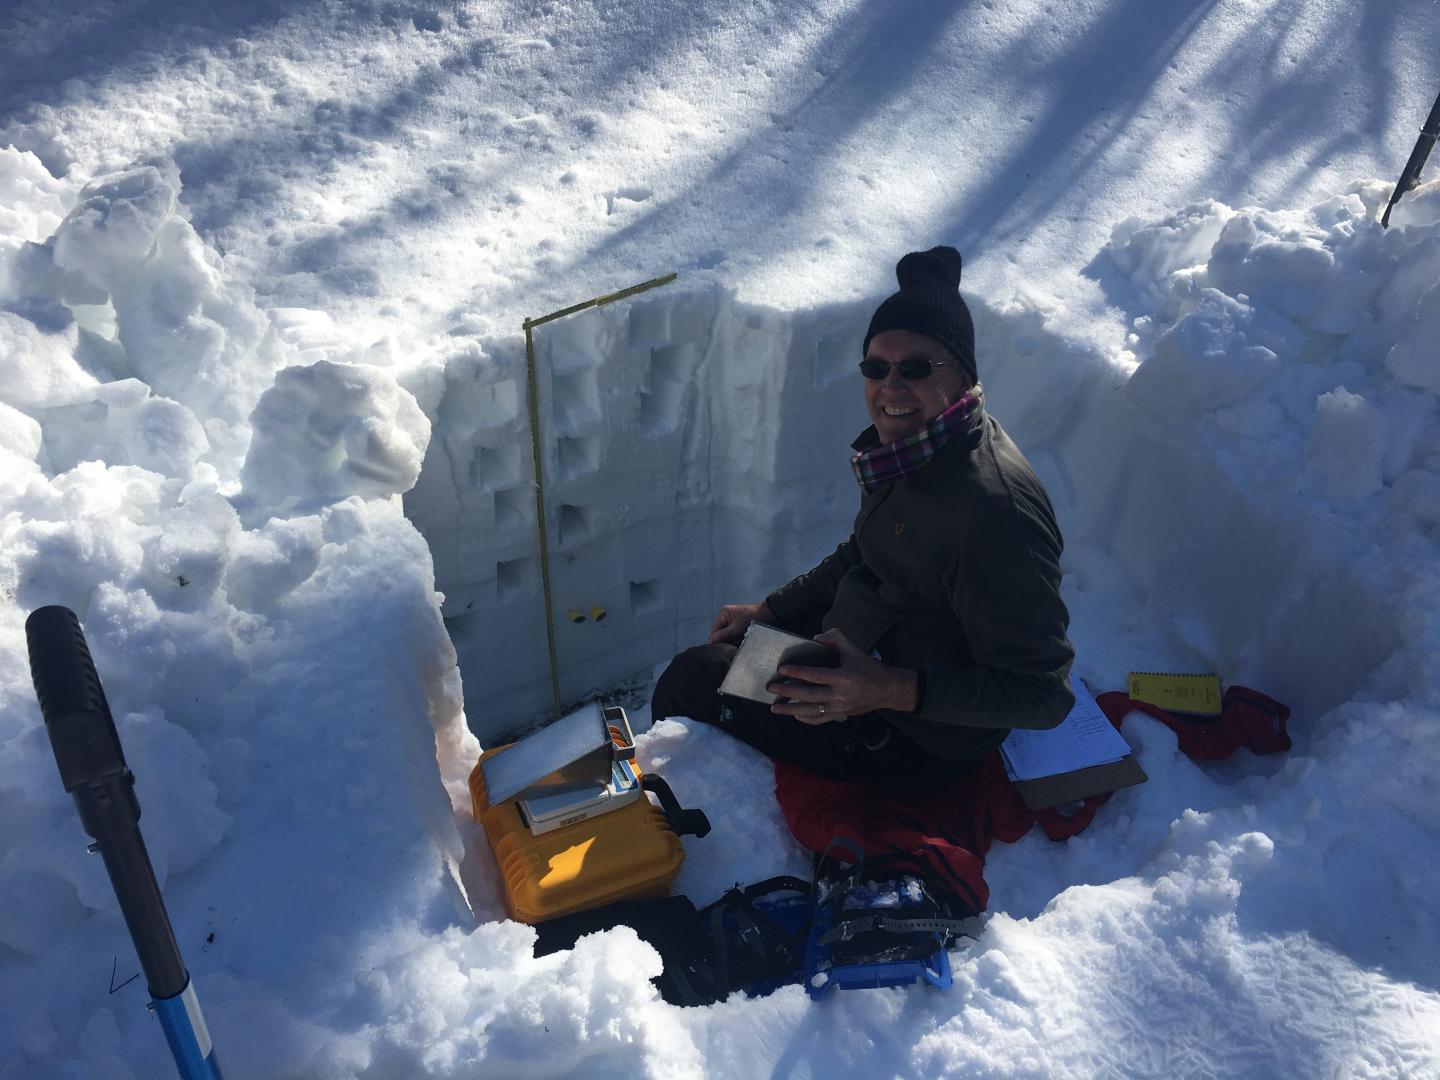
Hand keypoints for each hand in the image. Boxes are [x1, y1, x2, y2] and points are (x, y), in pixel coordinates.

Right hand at [708, 601, 773, 644]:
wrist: (767, 614)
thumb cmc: (751, 618)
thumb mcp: (735, 628)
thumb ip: (722, 635)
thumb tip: (710, 641)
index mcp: (723, 613)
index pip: (714, 630)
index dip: (715, 640)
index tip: (718, 650)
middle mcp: (726, 616)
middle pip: (720, 632)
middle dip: (723, 640)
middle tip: (727, 649)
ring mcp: (732, 619)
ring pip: (727, 633)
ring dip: (730, 640)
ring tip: (734, 646)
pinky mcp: (739, 623)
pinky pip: (733, 633)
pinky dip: (735, 638)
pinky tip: (738, 642)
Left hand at [766, 627, 918, 724]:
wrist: (887, 690)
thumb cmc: (869, 668)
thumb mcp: (854, 650)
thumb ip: (836, 638)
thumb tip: (816, 637)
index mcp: (844, 678)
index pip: (816, 676)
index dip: (798, 673)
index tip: (782, 670)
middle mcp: (840, 696)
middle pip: (809, 696)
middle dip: (787, 693)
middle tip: (771, 688)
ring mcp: (840, 708)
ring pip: (811, 712)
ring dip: (791, 710)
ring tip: (774, 708)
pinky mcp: (840, 715)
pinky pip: (819, 720)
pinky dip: (805, 719)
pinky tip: (794, 714)